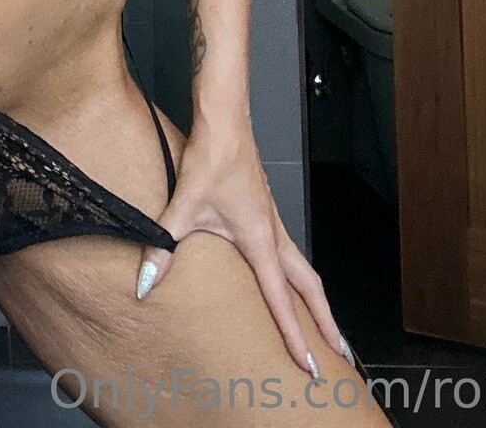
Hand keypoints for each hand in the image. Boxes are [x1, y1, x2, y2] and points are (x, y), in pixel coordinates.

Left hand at [135, 107, 347, 378]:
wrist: (225, 119)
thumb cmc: (211, 157)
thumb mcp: (183, 206)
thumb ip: (163, 247)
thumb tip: (145, 283)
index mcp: (260, 239)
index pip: (281, 299)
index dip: (295, 336)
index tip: (309, 366)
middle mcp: (274, 234)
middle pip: (310, 288)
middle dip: (326, 324)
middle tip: (339, 356)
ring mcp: (273, 222)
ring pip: (304, 270)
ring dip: (316, 300)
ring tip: (324, 327)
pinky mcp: (266, 212)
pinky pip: (292, 254)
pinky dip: (299, 278)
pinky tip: (289, 284)